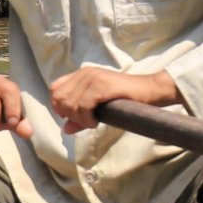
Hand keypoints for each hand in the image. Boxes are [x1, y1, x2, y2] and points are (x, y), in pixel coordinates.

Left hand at [46, 66, 179, 133]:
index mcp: (81, 75)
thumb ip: (80, 117)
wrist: (147, 91)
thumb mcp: (98, 108)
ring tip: (92, 122)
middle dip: (69, 115)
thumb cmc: (124, 100)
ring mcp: (92, 77)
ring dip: (79, 119)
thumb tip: (65, 129)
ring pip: (70, 104)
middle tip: (85, 121)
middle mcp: (84, 73)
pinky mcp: (101, 85)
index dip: (60, 106)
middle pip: (59, 98)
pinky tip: (96, 122)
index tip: (74, 116)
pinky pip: (83, 106)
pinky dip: (87, 119)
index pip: (55, 89)